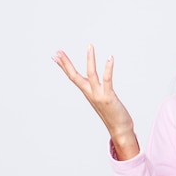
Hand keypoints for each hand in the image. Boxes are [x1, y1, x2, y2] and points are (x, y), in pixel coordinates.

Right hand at [52, 44, 138, 159]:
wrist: (120, 130)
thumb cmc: (114, 115)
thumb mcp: (102, 100)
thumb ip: (98, 91)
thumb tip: (97, 85)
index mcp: (88, 93)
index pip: (73, 77)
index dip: (64, 66)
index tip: (56, 56)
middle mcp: (90, 93)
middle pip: (74, 76)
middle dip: (66, 63)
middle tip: (58, 51)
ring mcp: (98, 95)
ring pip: (91, 74)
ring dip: (90, 59)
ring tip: (89, 46)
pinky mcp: (108, 97)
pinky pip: (107, 80)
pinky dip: (108, 68)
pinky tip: (109, 57)